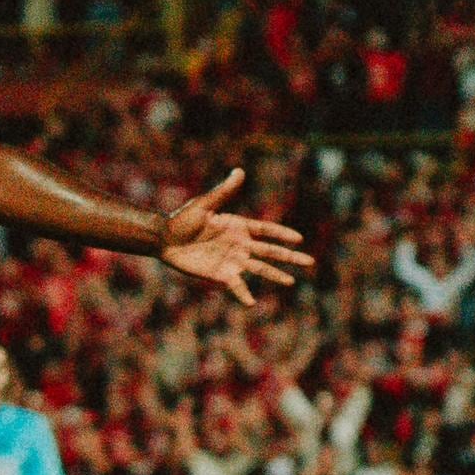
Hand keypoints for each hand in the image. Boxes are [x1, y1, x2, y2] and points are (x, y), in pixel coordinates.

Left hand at [157, 170, 315, 305]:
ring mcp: (232, 260)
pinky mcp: (221, 274)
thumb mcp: (204, 204)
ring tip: (291, 282)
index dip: (282, 234)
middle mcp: (240, 244)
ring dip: (275, 275)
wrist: (164, 239)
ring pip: (259, 269)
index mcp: (238, 226)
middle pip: (270, 251)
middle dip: (290, 257)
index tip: (299, 239)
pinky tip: (252, 303)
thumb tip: (239, 171)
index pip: (266, 231)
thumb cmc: (182, 219)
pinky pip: (236, 286)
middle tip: (310, 261)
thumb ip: (224, 191)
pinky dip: (244, 294)